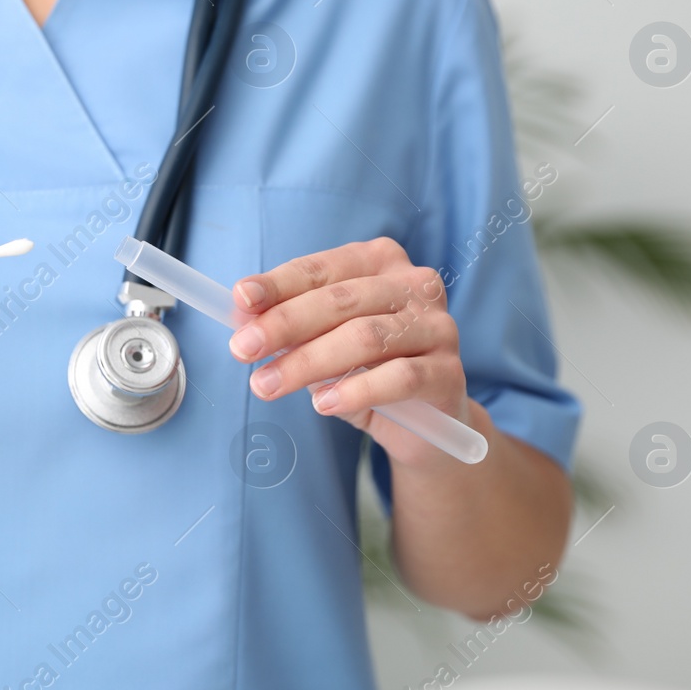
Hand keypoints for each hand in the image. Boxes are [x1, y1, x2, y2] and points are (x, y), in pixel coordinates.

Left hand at [227, 237, 471, 467]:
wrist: (425, 426)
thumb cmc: (364, 370)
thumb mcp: (320, 342)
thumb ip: (287, 325)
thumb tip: (240, 315)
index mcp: (380, 262)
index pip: (321, 270)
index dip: (278, 285)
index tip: (240, 300)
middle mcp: (415, 285)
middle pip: (340, 300)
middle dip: (284, 324)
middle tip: (242, 350)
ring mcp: (438, 327)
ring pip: (365, 337)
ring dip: (308, 363)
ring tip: (267, 385)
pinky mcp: (450, 373)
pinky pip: (399, 377)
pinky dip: (355, 390)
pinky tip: (323, 404)